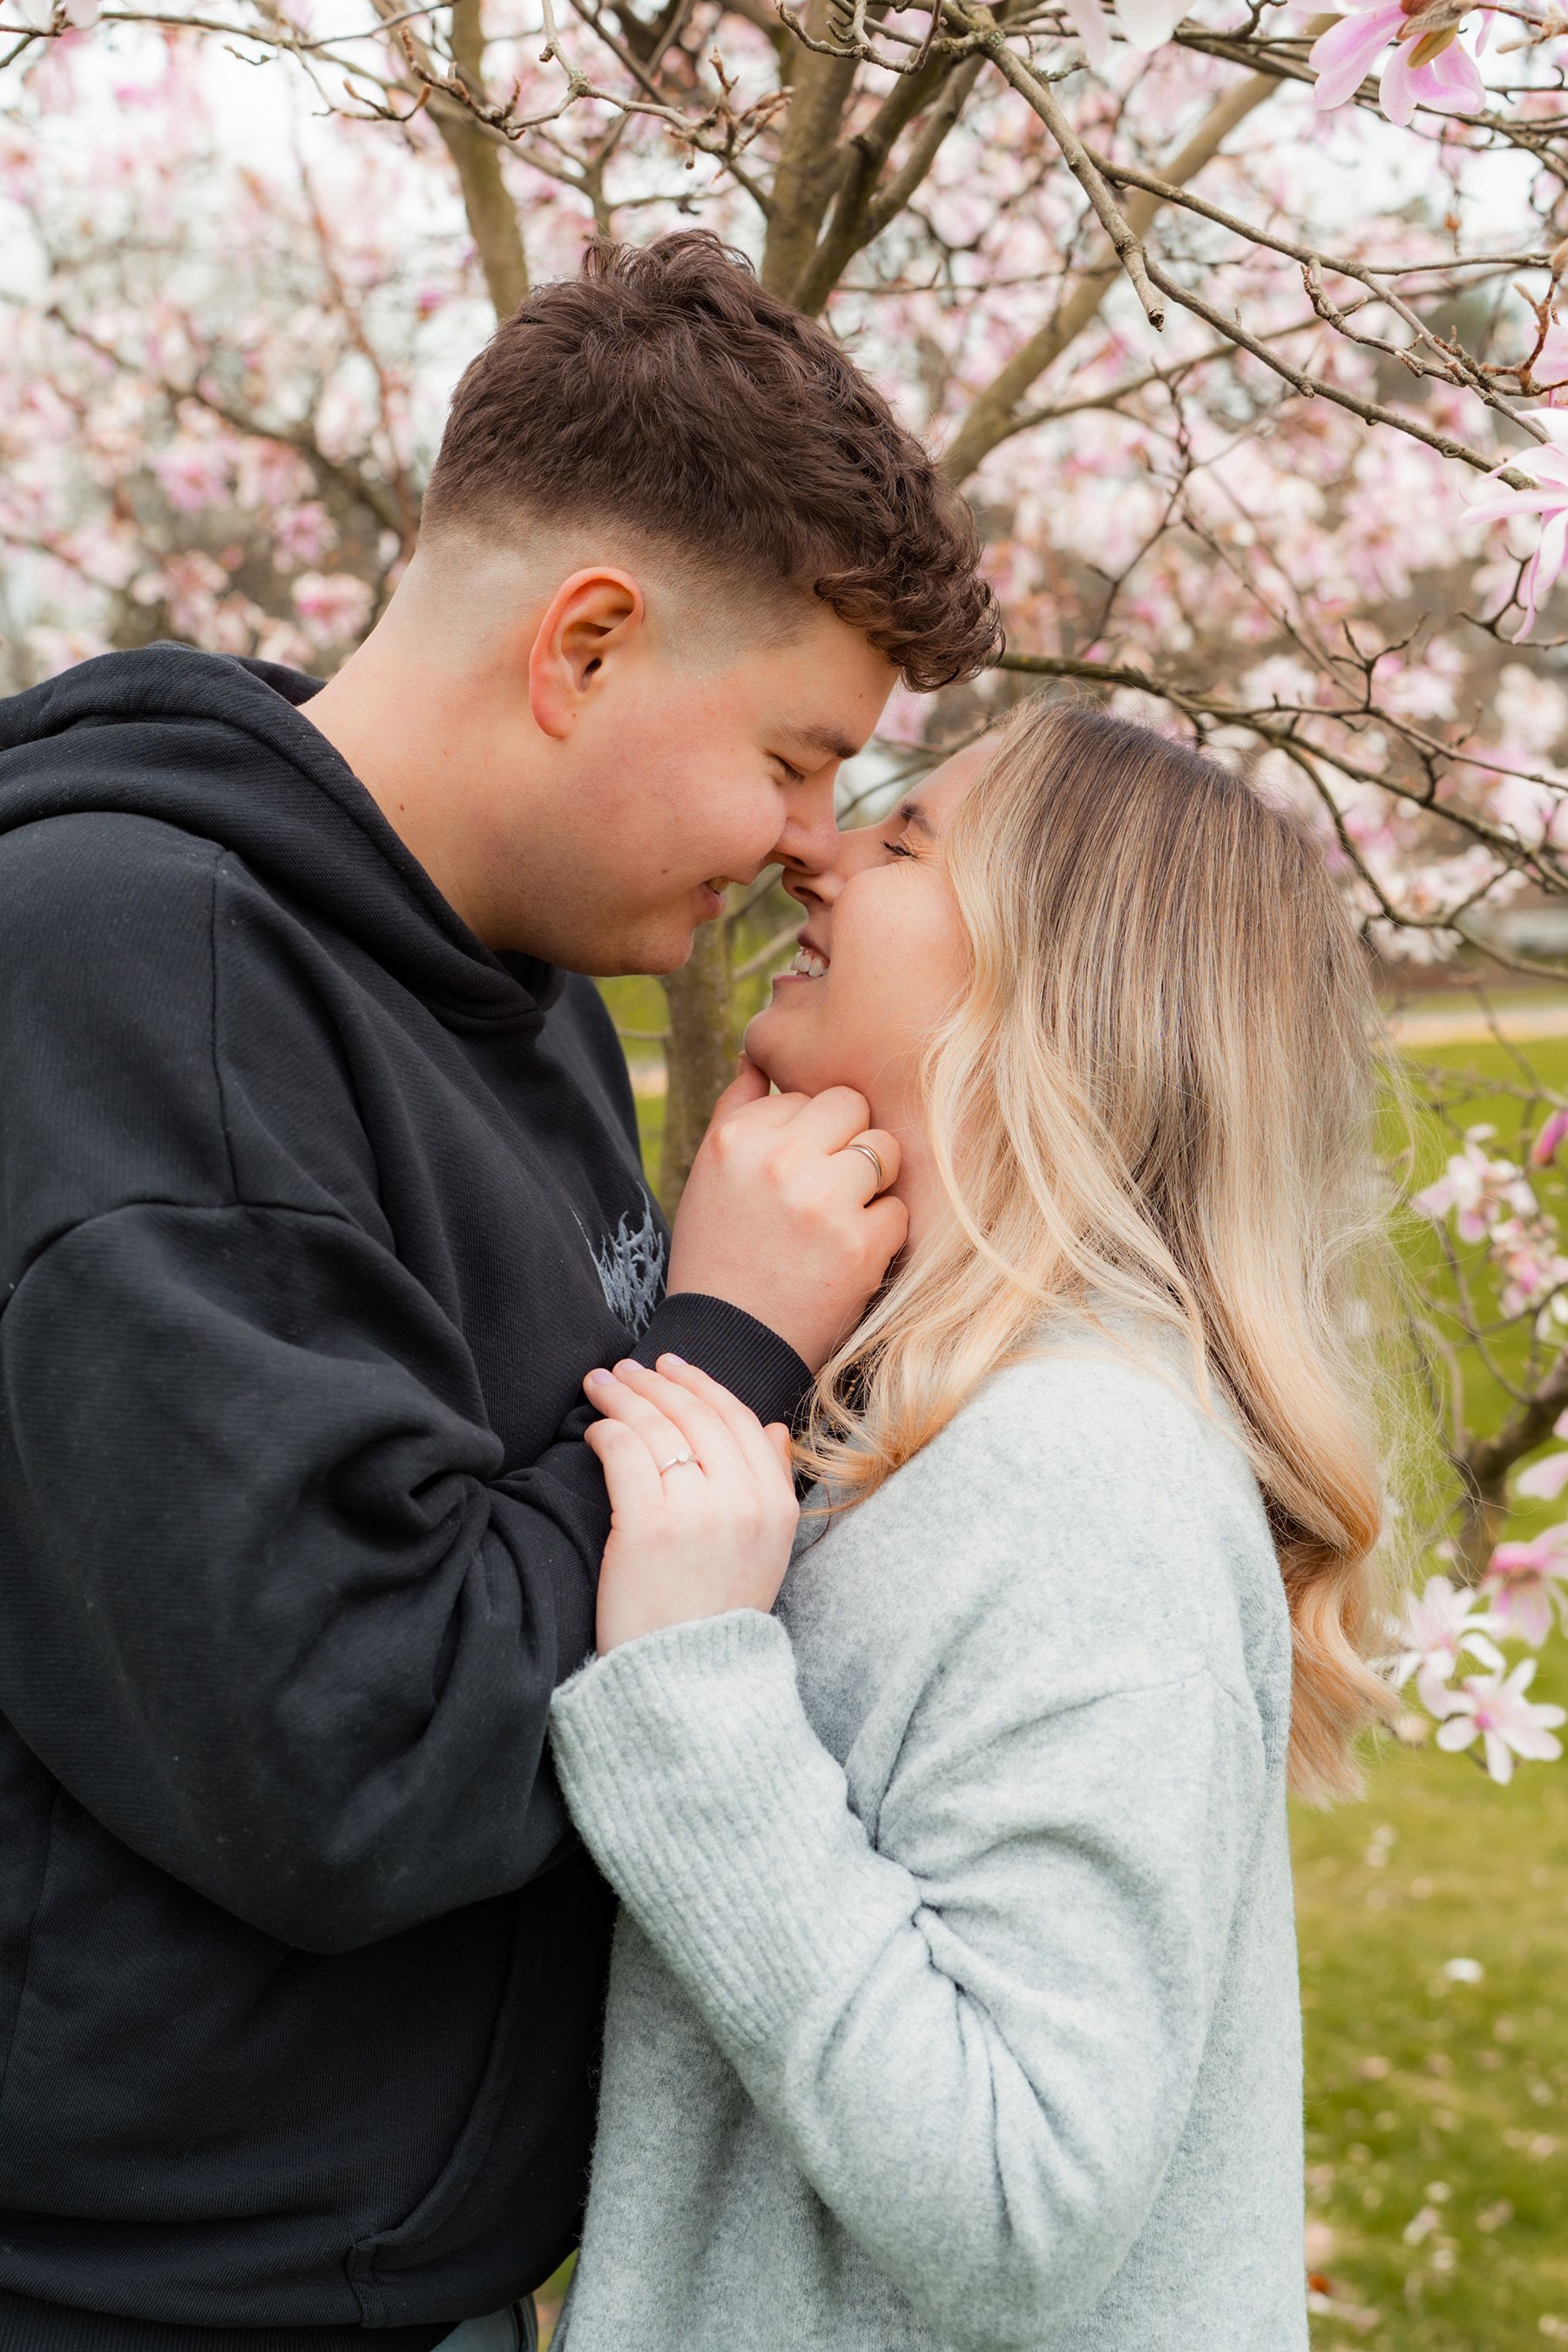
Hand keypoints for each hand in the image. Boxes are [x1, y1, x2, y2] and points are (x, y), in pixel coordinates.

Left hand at [582, 1355, 799, 1653]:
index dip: (702, 1385)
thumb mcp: (766, 1552)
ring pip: (657, 1426)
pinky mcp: (649, 1525)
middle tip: (626, 1368)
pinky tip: (593, 1429)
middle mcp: (744, 1501)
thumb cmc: (715, 1617)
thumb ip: (773, 1484)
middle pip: (696, 1415)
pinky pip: (624, 1452)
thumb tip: (774, 1429)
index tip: (671, 1368)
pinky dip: (605, 1431)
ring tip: (600, 1384)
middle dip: (657, 1382)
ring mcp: (698, 1511)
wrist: (686, 1683)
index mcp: (777, 1505)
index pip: (740, 1420)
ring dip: (624, 1395)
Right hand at [664, 1056, 907, 1371]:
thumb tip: (758, 1053)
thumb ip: (736, 1108)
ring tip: (840, 1217)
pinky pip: (898, 1209)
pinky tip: (846, 1256)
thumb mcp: (708, 1175)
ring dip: (872, 1182)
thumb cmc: (719, 1254)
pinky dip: (881, 1234)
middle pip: (852, 1106)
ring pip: (884, 1150)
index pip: (806, 1094)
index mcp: (738, 1137)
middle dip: (849, 1141)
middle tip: (828, 1186)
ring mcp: (823, 1201)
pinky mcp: (860, 1245)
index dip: (809, 1132)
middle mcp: (779, 1159)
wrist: (728, 1345)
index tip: (793, 1171)